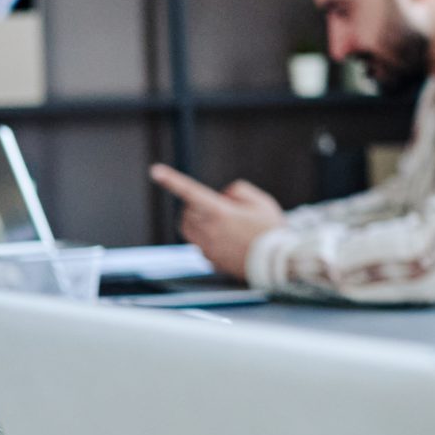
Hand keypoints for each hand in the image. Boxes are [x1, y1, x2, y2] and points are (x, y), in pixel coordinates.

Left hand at [148, 163, 282, 278]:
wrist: (279, 264)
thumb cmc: (271, 231)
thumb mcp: (262, 201)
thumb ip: (238, 191)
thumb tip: (223, 196)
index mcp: (220, 213)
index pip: (191, 192)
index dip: (172, 180)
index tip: (155, 171)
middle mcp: (209, 231)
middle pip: (187, 211)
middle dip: (197, 205)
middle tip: (223, 208)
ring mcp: (208, 248)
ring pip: (188, 228)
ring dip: (198, 221)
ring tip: (223, 224)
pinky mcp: (211, 261)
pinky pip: (200, 245)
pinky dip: (209, 239)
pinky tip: (230, 241)